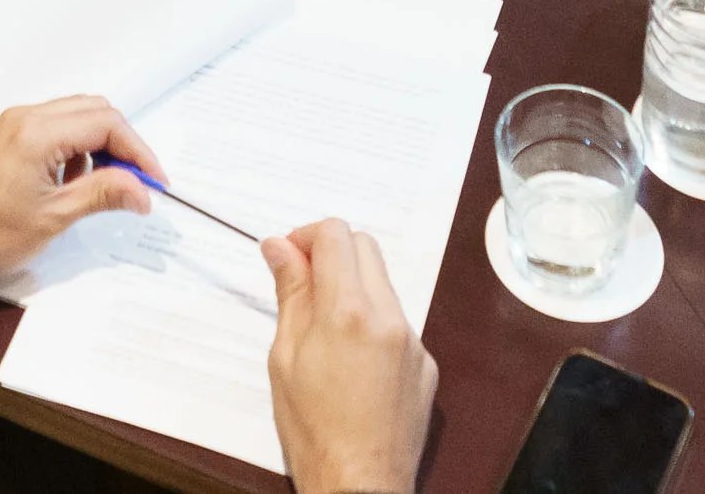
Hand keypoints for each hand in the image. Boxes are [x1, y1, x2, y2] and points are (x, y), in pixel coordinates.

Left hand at [0, 95, 162, 292]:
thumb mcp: (55, 216)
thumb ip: (103, 193)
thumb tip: (143, 191)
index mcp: (37, 132)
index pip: (105, 124)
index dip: (138, 151)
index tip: (154, 182)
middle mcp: (25, 117)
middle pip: (94, 111)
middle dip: (122, 144)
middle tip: (137, 182)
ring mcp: (14, 123)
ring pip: (76, 115)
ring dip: (99, 143)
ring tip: (105, 184)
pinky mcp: (8, 135)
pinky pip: (55, 125)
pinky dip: (75, 145)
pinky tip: (74, 180)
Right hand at [263, 220, 435, 493]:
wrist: (360, 485)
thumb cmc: (313, 432)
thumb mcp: (285, 358)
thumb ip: (289, 294)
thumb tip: (279, 247)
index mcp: (348, 311)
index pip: (335, 235)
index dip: (306, 237)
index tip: (288, 257)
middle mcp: (388, 317)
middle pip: (365, 248)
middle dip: (332, 255)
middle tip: (303, 286)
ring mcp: (413, 340)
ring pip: (383, 285)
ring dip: (354, 290)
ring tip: (325, 333)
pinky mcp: (426, 364)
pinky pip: (398, 323)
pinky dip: (374, 325)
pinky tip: (353, 364)